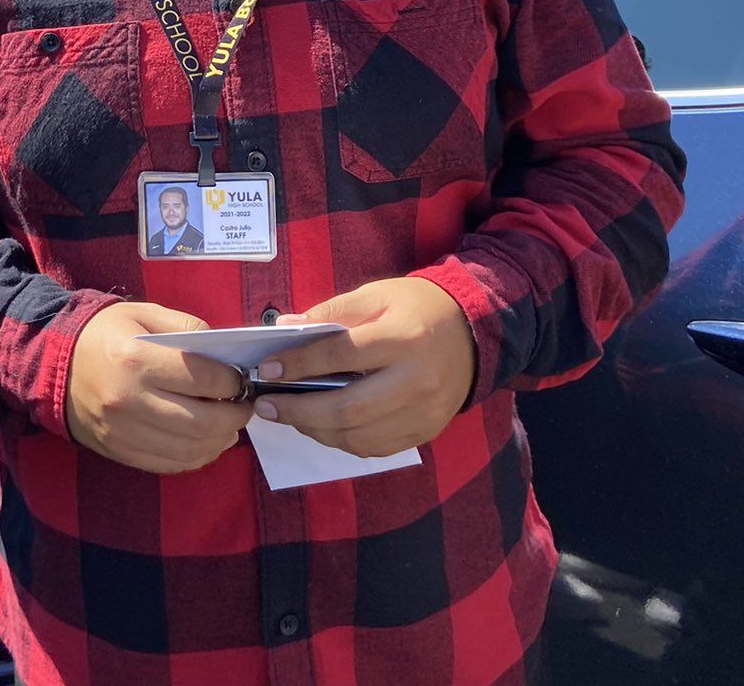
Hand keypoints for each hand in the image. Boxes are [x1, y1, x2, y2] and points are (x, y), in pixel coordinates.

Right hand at [65, 300, 255, 473]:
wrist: (51, 363)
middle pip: (201, 422)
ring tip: (230, 427)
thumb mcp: (143, 314)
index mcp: (137, 360)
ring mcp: (123, 431)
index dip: (233, 382)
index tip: (241, 379)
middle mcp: (130, 400)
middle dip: (235, 416)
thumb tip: (224, 352)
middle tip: (245, 406)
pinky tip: (206, 443)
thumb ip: (187, 326)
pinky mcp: (118, 450)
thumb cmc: (102, 333)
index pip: (203, 379)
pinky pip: (167, 464)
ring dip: (219, 441)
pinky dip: (194, 458)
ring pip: (188, 450)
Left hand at [251, 277, 474, 458]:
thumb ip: (332, 313)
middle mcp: (417, 381)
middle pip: (347, 409)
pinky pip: (375, 448)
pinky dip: (341, 441)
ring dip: (315, 430)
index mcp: (404, 338)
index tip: (268, 368)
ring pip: (358, 436)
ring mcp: (424, 413)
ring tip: (290, 415)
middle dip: (299, 410)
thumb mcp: (377, 295)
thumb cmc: (419, 308)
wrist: (475, 333)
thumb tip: (287, 329)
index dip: (300, 364)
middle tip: (267, 406)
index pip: (342, 355)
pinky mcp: (426, 431)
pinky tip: (322, 426)